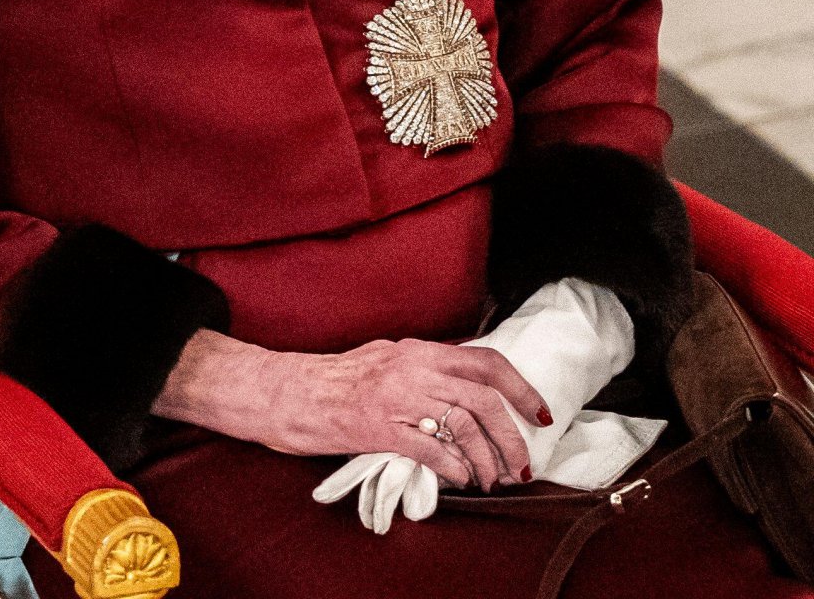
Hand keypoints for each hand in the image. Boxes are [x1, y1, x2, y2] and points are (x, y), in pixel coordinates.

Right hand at [152, 330, 549, 491]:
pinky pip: (430, 448)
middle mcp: (411, 367)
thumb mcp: (385, 358)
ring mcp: (395, 396)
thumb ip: (423, 368)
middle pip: (482, 397)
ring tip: (493, 479)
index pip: (483, 361)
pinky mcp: (379, 427)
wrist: (289, 391)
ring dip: (487, 457)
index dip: (519, 386)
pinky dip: (454, 467)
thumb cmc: (335, 379)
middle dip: (511, 434)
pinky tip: (461, 480)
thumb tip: (463, 386)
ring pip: (462, 423)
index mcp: (417, 350)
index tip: (539, 412)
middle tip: (522, 463)